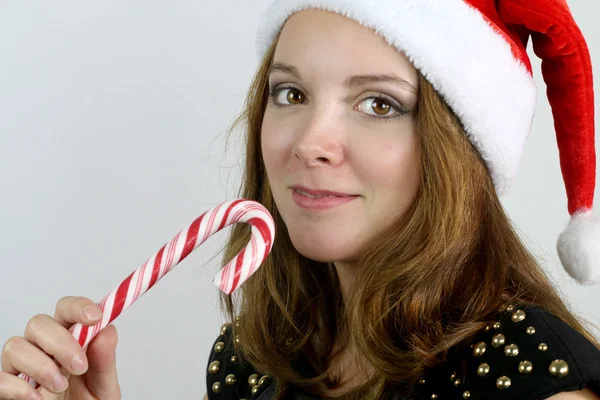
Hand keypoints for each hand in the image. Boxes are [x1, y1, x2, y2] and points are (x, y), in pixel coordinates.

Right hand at [0, 296, 120, 398]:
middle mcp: (43, 348)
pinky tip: (38, 397)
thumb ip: (104, 362)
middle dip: (60, 342)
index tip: (95, 317)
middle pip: (38, 323)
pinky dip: (18, 386)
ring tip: (60, 386)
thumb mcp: (103, 387)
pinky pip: (1, 378)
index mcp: (70, 340)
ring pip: (15, 346)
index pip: (66, 309)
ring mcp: (23, 368)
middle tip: (79, 366)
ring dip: (41, 365)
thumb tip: (108, 330)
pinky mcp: (8, 389)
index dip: (78, 307)